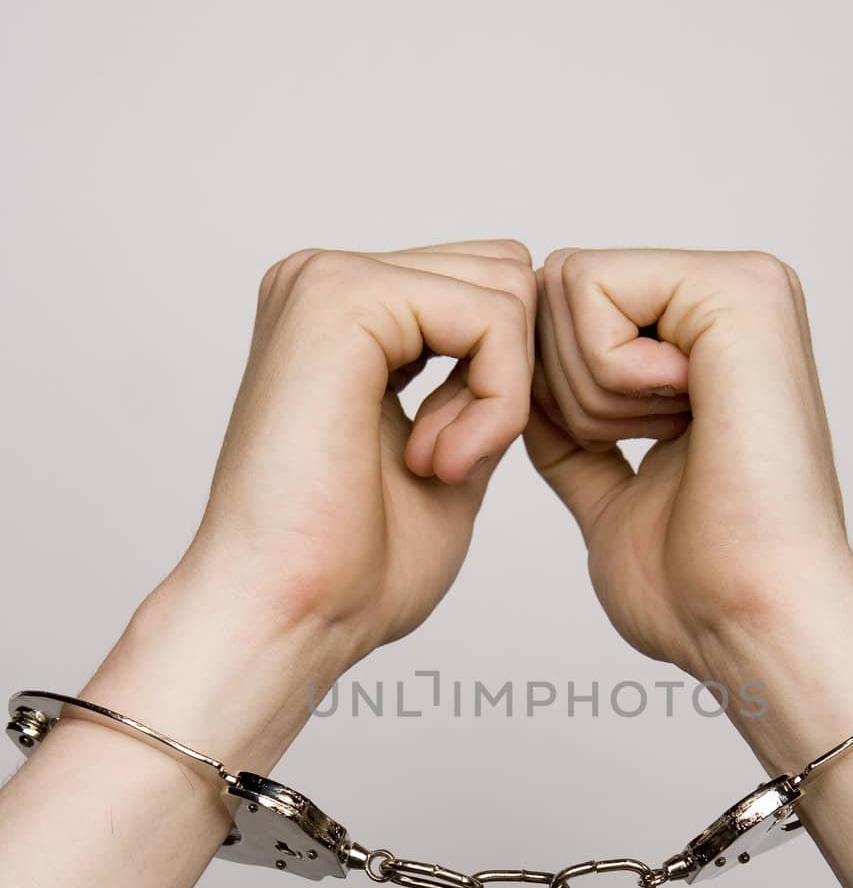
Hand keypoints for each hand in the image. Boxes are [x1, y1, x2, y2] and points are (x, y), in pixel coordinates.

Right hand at [194, 237, 535, 660]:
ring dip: (501, 395)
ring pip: (504, 288)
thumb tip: (531, 339)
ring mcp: (327, 280)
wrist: (286, 614)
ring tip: (437, 465)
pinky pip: (490, 317)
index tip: (454, 463)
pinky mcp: (341, 298)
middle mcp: (326, 281)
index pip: (486, 289)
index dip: (508, 380)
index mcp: (344, 316)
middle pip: (502, 273)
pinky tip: (440, 463)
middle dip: (510, 377)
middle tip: (449, 462)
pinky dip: (495, 401)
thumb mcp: (449, 460)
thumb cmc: (351, 568)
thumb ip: (481, 393)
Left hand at [526, 248, 852, 766]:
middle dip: (561, 390)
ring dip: (587, 393)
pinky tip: (680, 423)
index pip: (559, 315)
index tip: (613, 458)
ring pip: (565, 286)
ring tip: (670, 445)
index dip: (544, 396)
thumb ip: (572, 442)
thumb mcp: (611, 497)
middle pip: (552, 290)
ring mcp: (741, 288)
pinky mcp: (738, 291)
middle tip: (642, 451)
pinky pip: (591, 287)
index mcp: (706, 344)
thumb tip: (525, 395)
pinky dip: (604, 375)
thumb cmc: (698, 586)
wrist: (752, 621)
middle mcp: (729, 302)